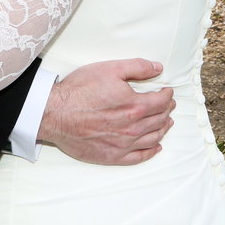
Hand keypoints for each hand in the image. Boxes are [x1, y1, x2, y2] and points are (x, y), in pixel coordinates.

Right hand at [36, 59, 174, 165]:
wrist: (55, 114)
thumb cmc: (79, 90)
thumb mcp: (110, 69)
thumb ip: (137, 67)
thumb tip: (158, 68)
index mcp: (135, 106)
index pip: (161, 102)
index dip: (167, 95)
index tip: (167, 92)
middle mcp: (133, 128)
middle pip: (159, 120)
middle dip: (167, 111)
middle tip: (168, 106)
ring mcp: (124, 144)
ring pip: (153, 138)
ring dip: (163, 129)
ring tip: (166, 123)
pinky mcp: (113, 156)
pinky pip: (139, 157)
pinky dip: (151, 152)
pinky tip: (155, 147)